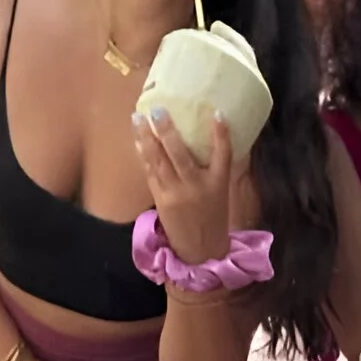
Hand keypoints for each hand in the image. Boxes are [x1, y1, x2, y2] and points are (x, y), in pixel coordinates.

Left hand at [133, 106, 234, 265]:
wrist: (201, 250)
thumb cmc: (213, 216)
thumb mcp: (221, 191)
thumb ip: (214, 166)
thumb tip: (208, 135)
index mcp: (218, 183)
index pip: (223, 154)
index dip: (221, 134)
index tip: (217, 113)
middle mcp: (196, 186)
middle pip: (180, 154)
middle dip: (167, 131)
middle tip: (157, 110)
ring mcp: (175, 194)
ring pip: (158, 161)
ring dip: (146, 139)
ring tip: (138, 119)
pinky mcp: (160, 200)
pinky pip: (150, 173)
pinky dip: (143, 155)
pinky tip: (138, 140)